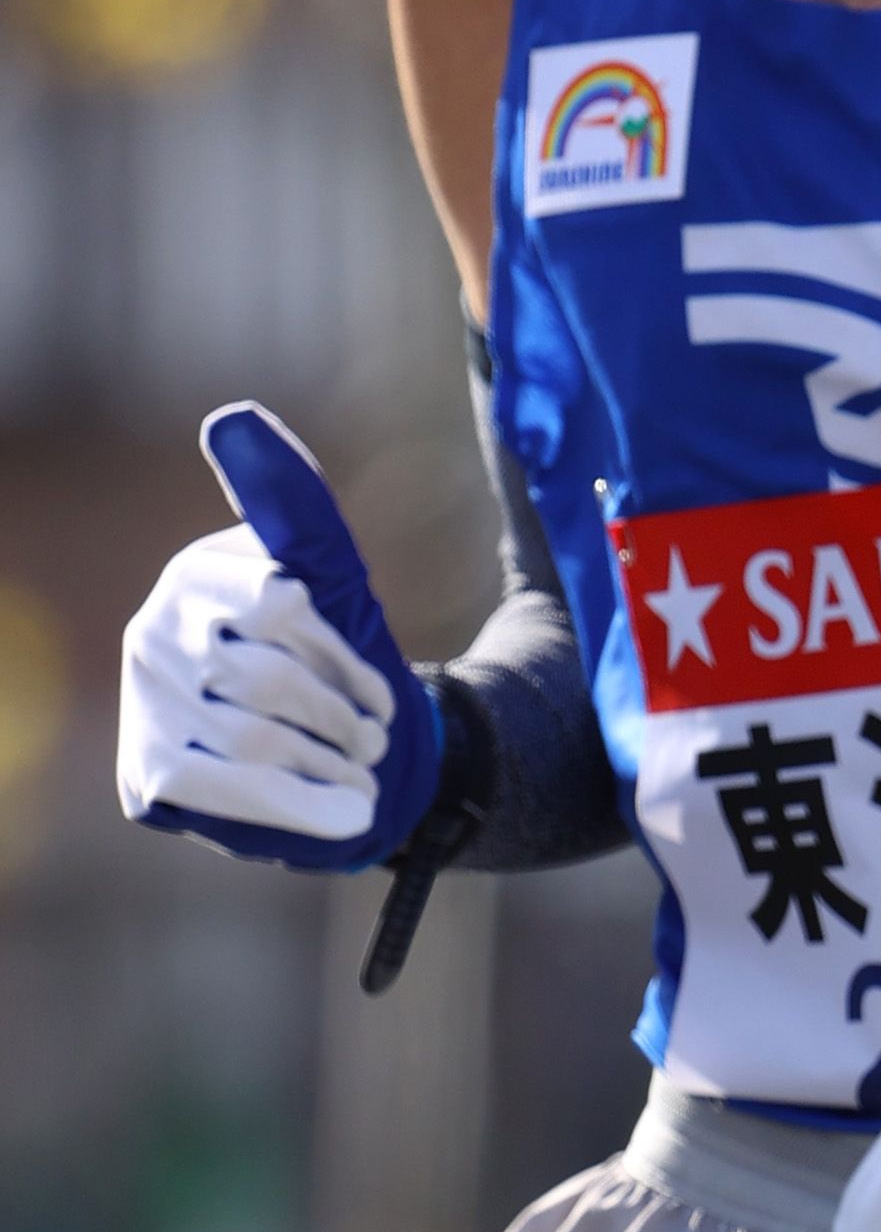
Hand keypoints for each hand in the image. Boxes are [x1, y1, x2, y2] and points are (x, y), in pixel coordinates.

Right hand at [116, 403, 442, 869]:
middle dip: (341, 719)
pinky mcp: (150, 773)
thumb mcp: (332, 576)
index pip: (280, 609)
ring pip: (254, 737)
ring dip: (330, 763)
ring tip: (361, 773)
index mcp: (198, 575)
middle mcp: (156, 635)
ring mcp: (147, 706)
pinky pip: (228, 789)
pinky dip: (301, 806)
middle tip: (374, 741)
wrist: (347, 756)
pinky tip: (346, 812)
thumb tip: (230, 419)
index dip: (344, 660)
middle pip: (269, 681)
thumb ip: (293, 503)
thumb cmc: (341, 660)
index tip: (382, 697)